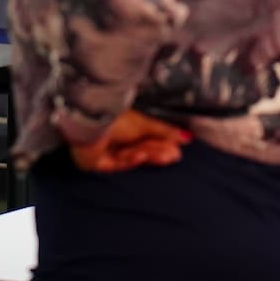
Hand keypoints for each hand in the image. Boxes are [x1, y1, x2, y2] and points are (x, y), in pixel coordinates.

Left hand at [70, 109, 192, 172]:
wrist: (91, 119)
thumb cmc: (115, 117)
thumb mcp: (144, 124)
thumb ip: (164, 131)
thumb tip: (188, 137)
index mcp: (123, 128)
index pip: (145, 140)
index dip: (161, 145)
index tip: (178, 149)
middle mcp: (114, 139)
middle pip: (140, 150)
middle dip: (157, 152)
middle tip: (174, 155)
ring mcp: (105, 152)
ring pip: (132, 157)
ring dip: (148, 155)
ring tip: (165, 154)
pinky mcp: (97, 164)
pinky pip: (119, 163)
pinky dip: (131, 159)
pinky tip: (141, 155)